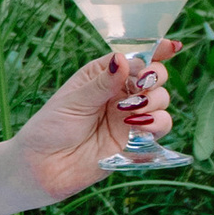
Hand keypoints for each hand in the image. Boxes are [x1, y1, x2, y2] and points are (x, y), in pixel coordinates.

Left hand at [11, 42, 177, 203]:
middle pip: (154, 77)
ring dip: (155, 101)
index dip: (155, 51)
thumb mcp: (74, 101)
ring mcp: (129, 117)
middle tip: (142, 85)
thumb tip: (122, 59)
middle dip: (155, 77)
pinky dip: (157, 124)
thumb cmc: (51, 127)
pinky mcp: (135, 141)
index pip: (134, 58)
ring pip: (161, 100)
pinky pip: (159, 128)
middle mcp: (120, 93)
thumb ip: (102, 83)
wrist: (43, 167)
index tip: (171, 47)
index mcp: (103, 75)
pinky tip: (140, 126)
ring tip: (133, 110)